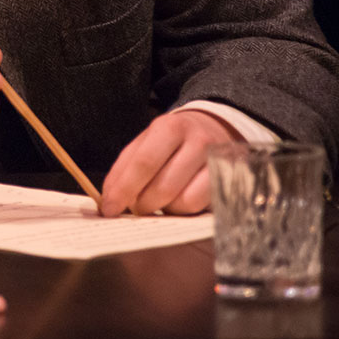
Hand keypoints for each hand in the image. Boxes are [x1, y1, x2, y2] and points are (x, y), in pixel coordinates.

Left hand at [99, 109, 238, 215]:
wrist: (214, 129)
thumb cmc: (172, 141)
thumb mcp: (145, 143)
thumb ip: (124, 168)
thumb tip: (109, 198)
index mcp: (170, 128)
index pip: (143, 163)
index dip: (123, 190)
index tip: (109, 208)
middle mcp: (198, 142)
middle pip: (163, 187)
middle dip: (142, 204)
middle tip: (136, 207)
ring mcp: (218, 163)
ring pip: (184, 202)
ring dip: (164, 209)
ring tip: (159, 200)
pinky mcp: (230, 182)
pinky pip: (201, 208)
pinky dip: (183, 211)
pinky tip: (177, 201)